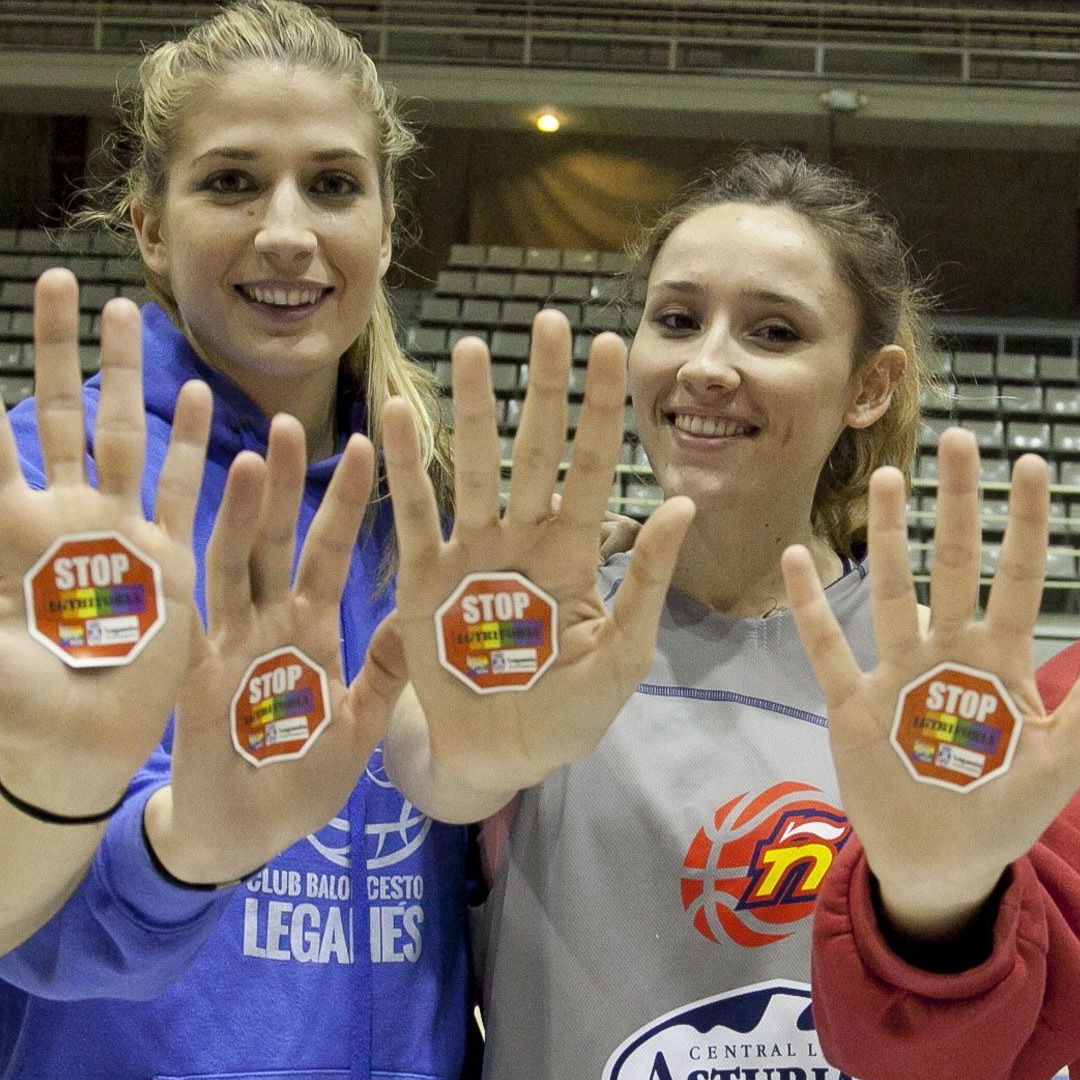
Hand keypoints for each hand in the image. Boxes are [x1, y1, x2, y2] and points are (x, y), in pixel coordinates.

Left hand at [0, 272, 204, 815]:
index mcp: (13, 526)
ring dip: (126, 372)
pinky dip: (191, 443)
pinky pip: (183, 490)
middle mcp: (68, 515)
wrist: (72, 751)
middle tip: (55, 277)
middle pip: (62, 408)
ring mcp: (122, 533)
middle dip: (58, 344)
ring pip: (124, 431)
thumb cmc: (3, 703)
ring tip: (123, 311)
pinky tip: (195, 394)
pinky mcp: (169, 562)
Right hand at [149, 423, 409, 886]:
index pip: (329, 553)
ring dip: (246, 510)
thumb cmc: (296, 785)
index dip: (345, 502)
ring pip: (235, 561)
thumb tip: (415, 619)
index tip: (366, 444)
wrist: (241, 841)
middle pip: (279, 539)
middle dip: (288, 482)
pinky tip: (198, 531)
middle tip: (296, 418)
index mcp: (307, 633)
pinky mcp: (198, 675)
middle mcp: (265, 626)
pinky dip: (201, 575)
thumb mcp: (357, 727)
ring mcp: (227, 645)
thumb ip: (382, 674)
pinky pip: (199, 618)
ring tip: (256, 452)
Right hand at [379, 308, 692, 807]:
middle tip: (548, 320)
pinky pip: (415, 513)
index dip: (604, 408)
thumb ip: (649, 584)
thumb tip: (683, 505)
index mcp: (579, 552)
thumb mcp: (624, 657)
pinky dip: (406, 464)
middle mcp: (525, 538)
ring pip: (475, 466)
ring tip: (474, 347)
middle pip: (536, 447)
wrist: (500, 759)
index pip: (596, 465)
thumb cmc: (568, 714)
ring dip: (474, 408)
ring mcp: (473, 554)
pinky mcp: (425, 580)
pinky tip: (396, 412)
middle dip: (544, 386)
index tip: (614, 345)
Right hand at [784, 430, 1079, 943]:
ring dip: (885, 538)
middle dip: (957, 504)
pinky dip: (811, 609)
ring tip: (884, 480)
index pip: (1020, 579)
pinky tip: (794, 559)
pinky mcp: (855, 707)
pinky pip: (829, 651)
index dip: (1025, 524)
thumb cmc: (1008, 814)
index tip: (1031, 465)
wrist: (945, 867)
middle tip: (960, 439)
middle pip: (953, 564)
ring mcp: (899, 676)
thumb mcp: (1060, 765)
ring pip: (891, 594)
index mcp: (1004, 662)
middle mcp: (950, 654)